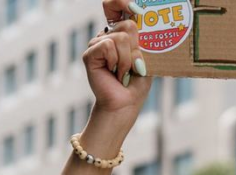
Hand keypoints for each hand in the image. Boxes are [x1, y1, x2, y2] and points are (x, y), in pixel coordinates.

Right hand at [84, 0, 151, 121]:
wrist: (126, 103)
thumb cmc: (137, 82)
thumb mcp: (146, 57)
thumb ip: (142, 39)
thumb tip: (138, 20)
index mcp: (121, 33)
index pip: (115, 6)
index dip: (123, 2)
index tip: (135, 7)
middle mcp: (107, 35)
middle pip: (128, 24)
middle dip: (137, 48)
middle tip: (134, 66)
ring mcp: (97, 43)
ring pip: (121, 37)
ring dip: (128, 60)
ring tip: (123, 72)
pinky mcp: (90, 54)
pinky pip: (108, 46)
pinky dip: (117, 62)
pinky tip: (114, 73)